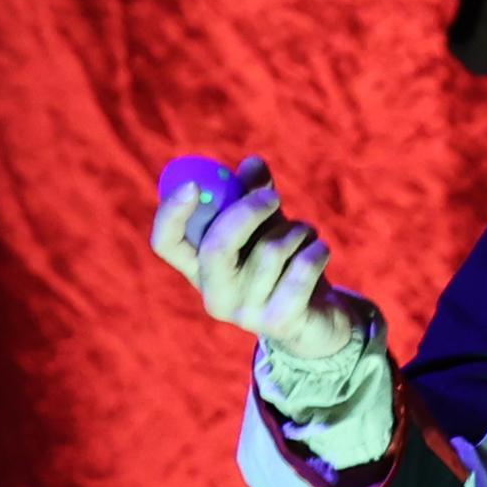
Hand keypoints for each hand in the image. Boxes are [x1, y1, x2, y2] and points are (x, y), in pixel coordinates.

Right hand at [151, 153, 382, 407]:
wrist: (318, 318)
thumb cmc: (285, 263)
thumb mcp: (267, 225)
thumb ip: (255, 194)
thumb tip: (253, 164)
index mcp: (200, 268)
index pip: (166, 243)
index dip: (171, 213)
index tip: (193, 184)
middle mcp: (215, 295)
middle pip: (216, 246)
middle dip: (248, 211)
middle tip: (272, 196)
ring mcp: (245, 314)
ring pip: (270, 250)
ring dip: (297, 230)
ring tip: (305, 235)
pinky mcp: (279, 322)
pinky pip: (301, 269)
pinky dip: (316, 250)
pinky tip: (320, 252)